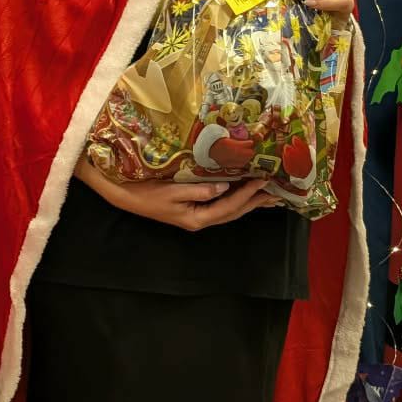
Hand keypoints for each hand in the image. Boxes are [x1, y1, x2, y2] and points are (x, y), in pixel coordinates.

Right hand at [78, 168, 273, 231]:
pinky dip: (235, 199)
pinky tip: (242, 194)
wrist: (123, 195)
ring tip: (267, 195)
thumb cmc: (145, 191)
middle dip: (255, 202)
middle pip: (234, 212)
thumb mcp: (172, 190)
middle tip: (278, 192)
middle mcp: (199, 220)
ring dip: (249, 202)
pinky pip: (220, 206)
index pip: (229, 206)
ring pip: (229, 211)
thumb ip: (200, 189)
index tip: (264, 180)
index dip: (248, 194)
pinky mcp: (192, 209)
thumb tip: (225, 186)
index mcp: (196, 217)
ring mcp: (195, 216)